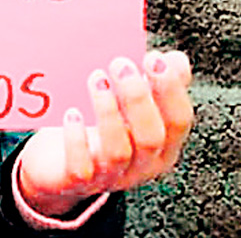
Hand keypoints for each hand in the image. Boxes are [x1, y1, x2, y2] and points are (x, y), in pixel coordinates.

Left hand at [17, 51, 193, 216]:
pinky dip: (77, 140)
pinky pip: (81, 168)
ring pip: (118, 151)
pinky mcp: (78, 183)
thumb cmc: (104, 127)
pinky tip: (71, 113)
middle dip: (137, 98)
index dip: (170, 89)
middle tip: (120, 63)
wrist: (61, 165)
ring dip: (108, 112)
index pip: (179, 121)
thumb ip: (158, 83)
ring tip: (96, 79)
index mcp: (164, 145)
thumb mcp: (134, 105)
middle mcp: (143, 166)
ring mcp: (111, 177)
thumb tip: (176, 59)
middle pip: (151, 138)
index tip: (154, 57)